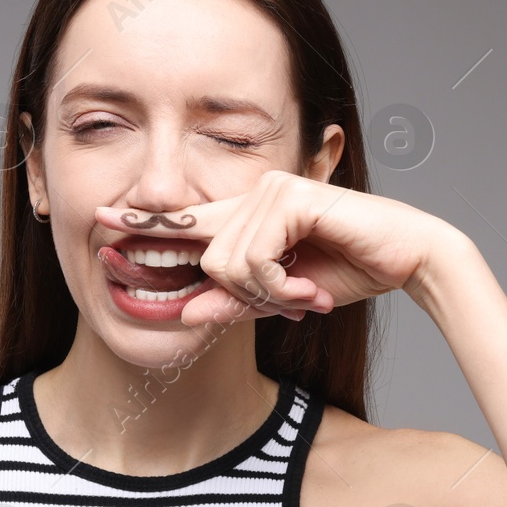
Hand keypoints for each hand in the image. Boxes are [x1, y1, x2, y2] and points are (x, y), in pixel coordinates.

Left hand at [93, 169, 464, 327]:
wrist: (405, 258)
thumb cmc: (348, 270)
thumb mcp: (281, 298)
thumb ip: (234, 303)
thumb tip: (185, 314)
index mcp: (248, 215)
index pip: (187, 221)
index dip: (142, 223)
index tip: (101, 222)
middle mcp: (252, 195)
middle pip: (207, 259)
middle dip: (246, 298)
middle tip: (293, 304)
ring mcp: (269, 191)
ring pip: (226, 264)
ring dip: (267, 295)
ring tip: (305, 296)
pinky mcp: (287, 197)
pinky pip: (252, 259)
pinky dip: (279, 286)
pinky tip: (309, 290)